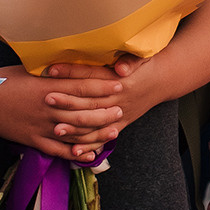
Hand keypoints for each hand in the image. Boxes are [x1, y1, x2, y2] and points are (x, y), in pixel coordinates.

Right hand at [0, 66, 123, 160]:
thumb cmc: (3, 80)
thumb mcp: (29, 69)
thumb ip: (52, 71)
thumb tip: (73, 64)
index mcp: (48, 87)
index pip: (82, 86)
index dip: (103, 85)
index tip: (119, 83)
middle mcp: (49, 108)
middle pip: (85, 110)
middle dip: (106, 111)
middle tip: (122, 109)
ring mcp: (42, 126)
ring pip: (76, 132)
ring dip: (97, 132)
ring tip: (114, 131)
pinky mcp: (34, 141)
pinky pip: (59, 150)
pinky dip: (76, 153)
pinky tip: (89, 154)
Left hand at [43, 56, 176, 146]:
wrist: (162, 80)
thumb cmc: (146, 65)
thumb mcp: (142, 58)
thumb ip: (132, 60)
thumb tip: (122, 68)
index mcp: (120, 80)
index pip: (91, 76)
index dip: (71, 72)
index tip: (52, 69)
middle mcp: (119, 99)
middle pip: (90, 102)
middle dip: (68, 101)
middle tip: (47, 99)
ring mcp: (119, 114)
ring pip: (95, 124)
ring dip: (76, 128)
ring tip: (56, 130)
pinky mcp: (120, 124)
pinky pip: (103, 137)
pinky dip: (89, 146)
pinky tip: (73, 152)